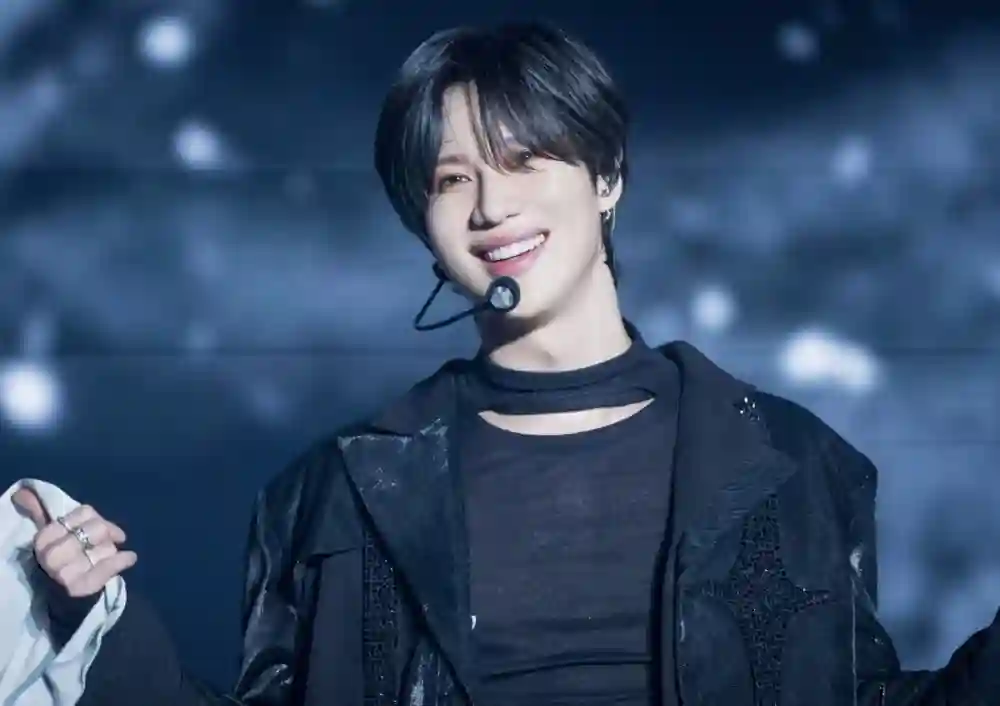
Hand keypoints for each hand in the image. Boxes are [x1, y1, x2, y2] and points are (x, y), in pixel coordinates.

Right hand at [11, 487, 137, 597]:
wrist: (63, 604)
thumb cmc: (60, 562)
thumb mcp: (52, 538)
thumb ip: (42, 512)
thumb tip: (23, 491)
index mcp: (43, 538)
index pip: (82, 513)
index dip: (97, 517)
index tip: (102, 525)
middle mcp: (52, 555)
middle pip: (95, 528)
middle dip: (106, 533)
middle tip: (110, 541)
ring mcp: (66, 573)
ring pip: (104, 546)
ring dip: (111, 549)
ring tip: (107, 556)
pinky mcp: (82, 588)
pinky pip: (109, 566)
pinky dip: (123, 560)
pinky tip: (130, 557)